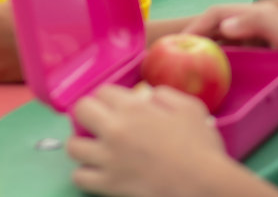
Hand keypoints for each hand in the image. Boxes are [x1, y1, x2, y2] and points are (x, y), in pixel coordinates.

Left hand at [68, 84, 233, 196]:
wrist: (204, 185)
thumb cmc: (201, 147)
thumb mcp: (190, 108)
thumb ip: (165, 95)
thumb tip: (149, 95)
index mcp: (133, 108)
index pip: (102, 91)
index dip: (110, 98)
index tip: (116, 106)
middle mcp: (114, 130)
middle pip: (80, 110)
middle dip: (89, 114)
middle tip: (100, 123)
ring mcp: (108, 159)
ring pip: (73, 146)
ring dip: (82, 145)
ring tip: (94, 148)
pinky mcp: (109, 184)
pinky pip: (79, 177)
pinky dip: (85, 174)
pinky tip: (97, 172)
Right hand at [184, 2, 277, 104]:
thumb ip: (256, 24)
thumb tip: (223, 26)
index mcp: (256, 15)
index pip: (216, 14)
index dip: (195, 26)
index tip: (178, 43)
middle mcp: (253, 27)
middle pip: (214, 28)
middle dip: (193, 38)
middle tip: (173, 56)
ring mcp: (256, 44)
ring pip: (220, 44)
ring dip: (202, 53)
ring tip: (184, 68)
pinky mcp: (260, 61)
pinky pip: (230, 60)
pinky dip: (215, 66)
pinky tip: (209, 80)